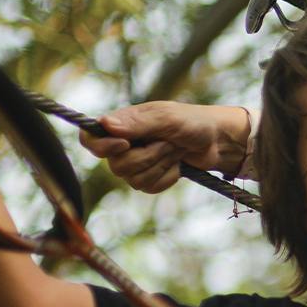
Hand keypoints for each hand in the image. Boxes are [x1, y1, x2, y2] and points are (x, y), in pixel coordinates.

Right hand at [78, 102, 249, 192]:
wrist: (217, 141)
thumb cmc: (193, 122)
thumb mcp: (167, 118)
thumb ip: (138, 123)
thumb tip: (105, 124)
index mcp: (121, 125)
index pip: (89, 139)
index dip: (101, 147)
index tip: (125, 144)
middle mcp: (123, 145)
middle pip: (117, 166)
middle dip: (149, 156)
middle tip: (168, 143)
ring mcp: (136, 163)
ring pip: (133, 180)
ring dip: (160, 166)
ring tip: (175, 151)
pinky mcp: (150, 178)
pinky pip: (148, 188)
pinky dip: (167, 178)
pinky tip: (177, 166)